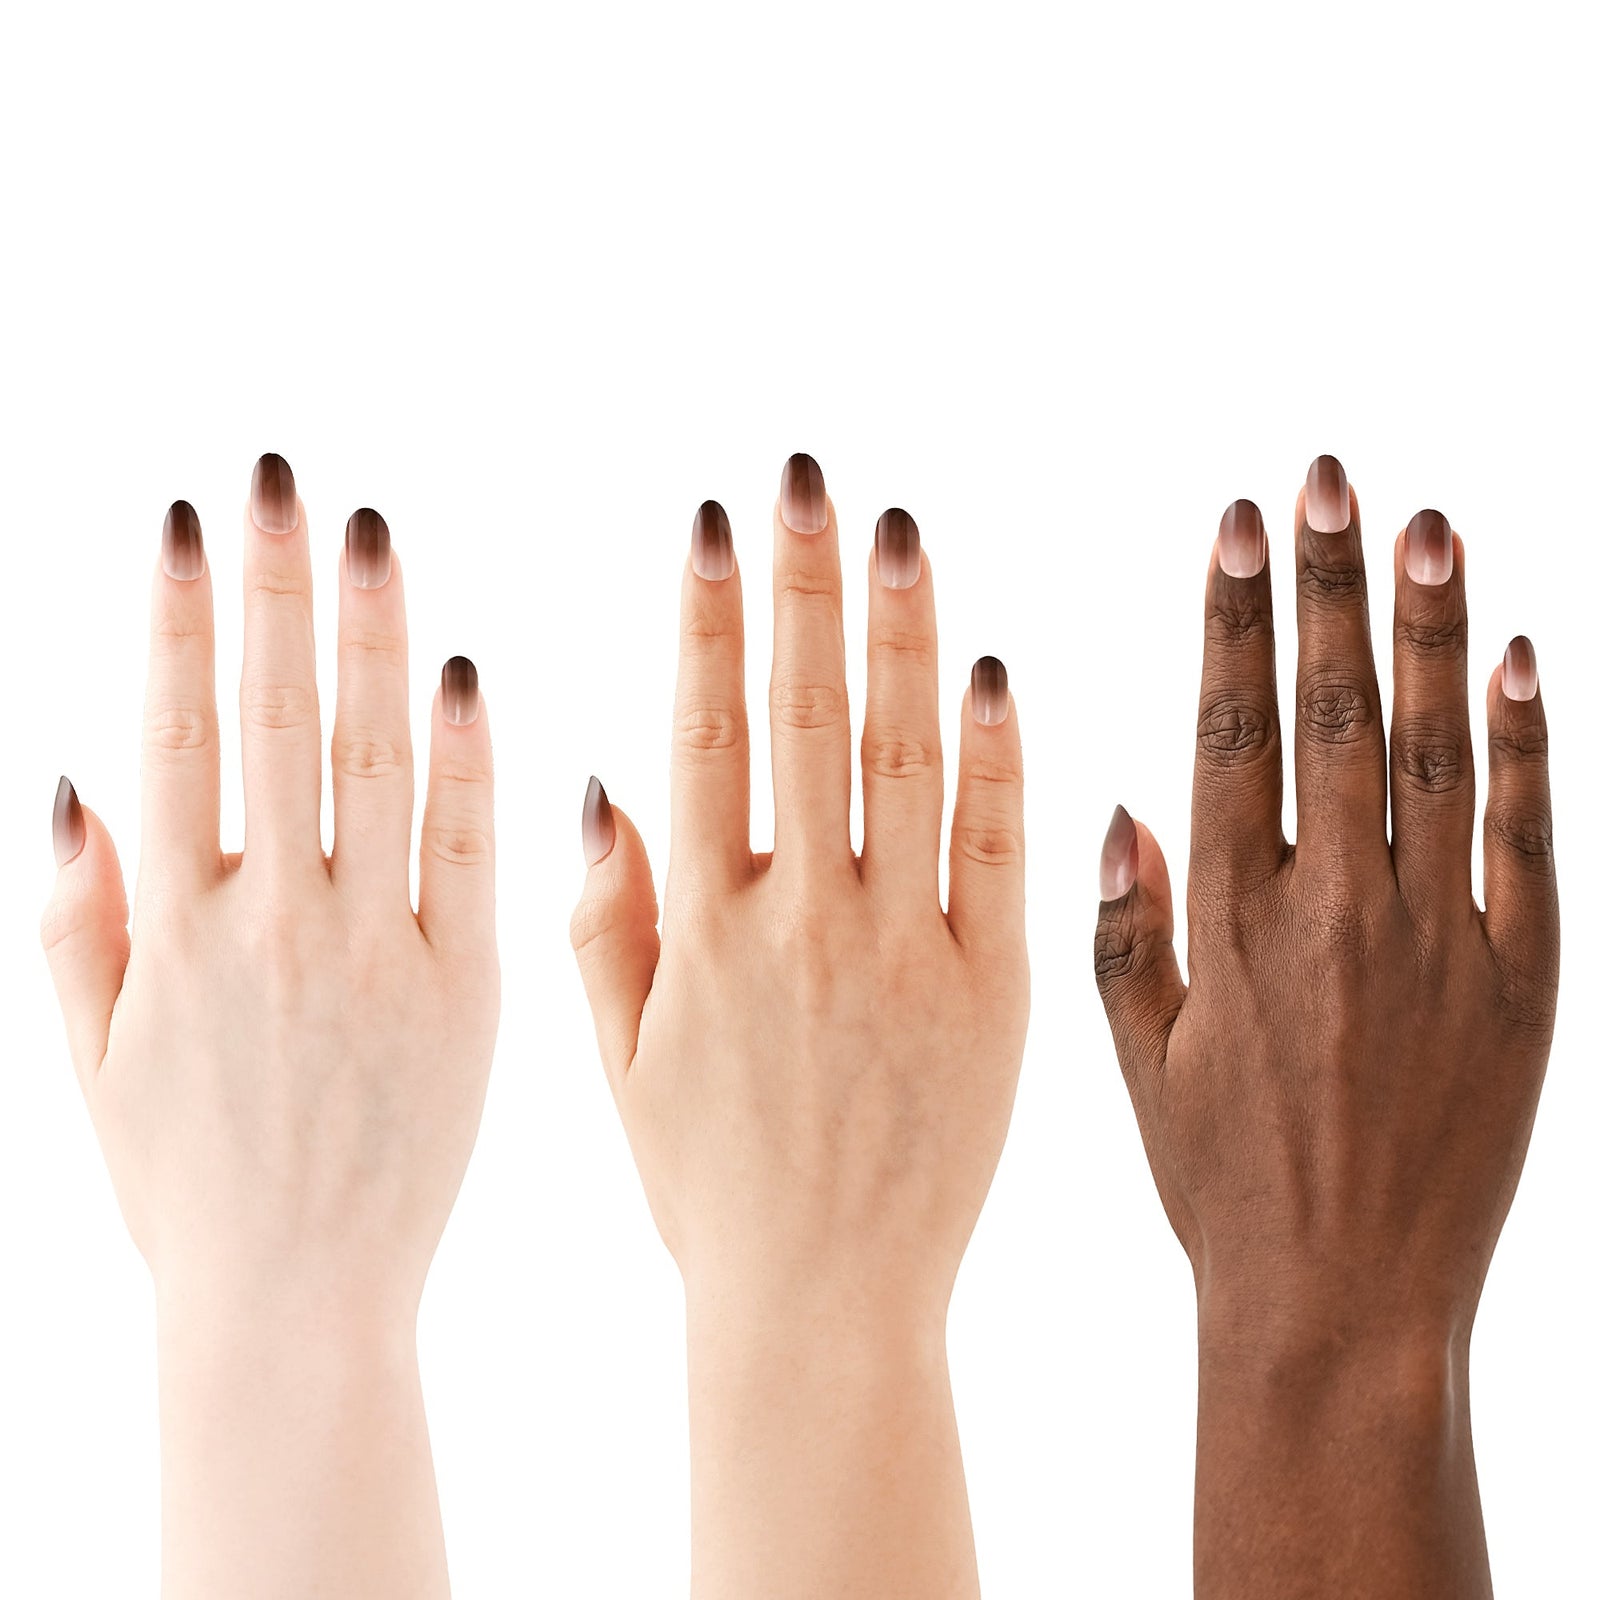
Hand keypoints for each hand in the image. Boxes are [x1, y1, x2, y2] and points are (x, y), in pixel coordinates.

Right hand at [41, 457, 498, 1598]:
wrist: (293, 1305)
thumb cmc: (188, 1185)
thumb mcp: (95, 1059)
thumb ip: (76, 919)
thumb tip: (73, 778)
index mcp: (171, 930)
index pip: (172, 734)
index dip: (175, 617)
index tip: (186, 516)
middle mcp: (269, 924)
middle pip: (269, 721)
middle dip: (273, 589)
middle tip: (280, 476)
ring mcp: (374, 953)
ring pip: (370, 765)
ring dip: (368, 638)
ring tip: (367, 530)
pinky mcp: (465, 993)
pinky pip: (466, 856)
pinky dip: (464, 763)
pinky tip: (461, 671)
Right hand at [571, 457, 1028, 1598]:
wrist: (823, 1309)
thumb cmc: (706, 1189)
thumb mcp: (618, 1061)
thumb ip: (605, 918)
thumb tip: (594, 777)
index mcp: (702, 930)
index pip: (704, 736)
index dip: (708, 618)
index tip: (717, 520)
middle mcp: (800, 924)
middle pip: (805, 719)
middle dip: (803, 586)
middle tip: (808, 476)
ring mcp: (907, 955)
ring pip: (906, 763)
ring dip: (901, 636)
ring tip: (896, 528)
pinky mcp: (998, 998)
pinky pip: (1002, 855)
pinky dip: (999, 760)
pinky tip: (992, 667)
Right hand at [1093, 456, 1557, 1598]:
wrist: (1345, 1306)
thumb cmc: (1223, 1185)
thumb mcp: (1139, 1059)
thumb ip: (1125, 929)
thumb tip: (1122, 806)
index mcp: (1230, 919)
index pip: (1232, 729)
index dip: (1235, 618)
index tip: (1236, 524)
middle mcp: (1332, 908)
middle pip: (1334, 710)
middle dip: (1328, 584)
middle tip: (1328, 478)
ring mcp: (1439, 938)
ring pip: (1435, 749)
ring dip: (1428, 628)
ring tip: (1422, 523)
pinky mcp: (1525, 982)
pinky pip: (1529, 839)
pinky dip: (1528, 742)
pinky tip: (1519, 654)